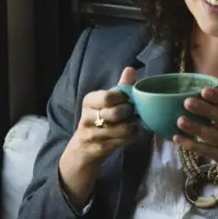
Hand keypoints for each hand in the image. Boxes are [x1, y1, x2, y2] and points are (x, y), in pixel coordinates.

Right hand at [58, 67, 137, 207]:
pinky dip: (131, 137)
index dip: (123, 98)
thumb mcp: (105, 103)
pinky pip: (122, 141)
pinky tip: (132, 134)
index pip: (108, 96)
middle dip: (130, 113)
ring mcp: (91, 134)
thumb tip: (131, 69)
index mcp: (89, 101)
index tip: (128, 99)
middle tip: (133, 112)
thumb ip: (119, 87)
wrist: (83, 149)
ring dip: (132, 126)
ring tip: (134, 123)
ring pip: (121, 128)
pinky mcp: (98, 148)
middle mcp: (86, 117)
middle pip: (116, 113)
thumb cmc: (98, 121)